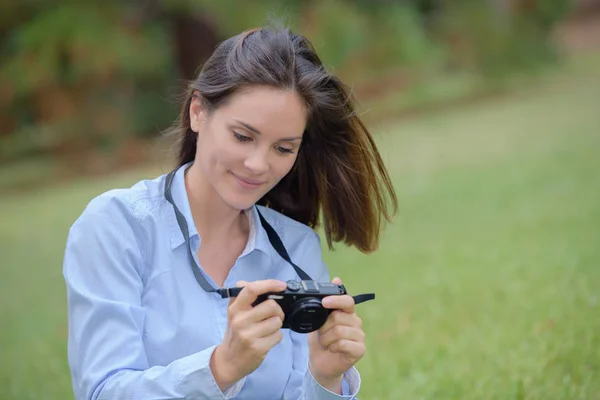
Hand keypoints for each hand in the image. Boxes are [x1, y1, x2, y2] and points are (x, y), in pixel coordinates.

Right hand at [210, 279, 286, 390]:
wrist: (228, 360)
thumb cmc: (235, 333)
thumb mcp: (234, 313)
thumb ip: (245, 297)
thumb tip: (263, 284)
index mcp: (235, 308)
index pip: (251, 289)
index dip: (269, 284)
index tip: (282, 285)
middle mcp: (240, 320)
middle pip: (271, 306)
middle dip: (278, 310)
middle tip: (273, 316)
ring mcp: (248, 334)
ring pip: (277, 321)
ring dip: (277, 325)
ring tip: (267, 329)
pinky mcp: (257, 347)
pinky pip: (278, 335)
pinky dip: (276, 336)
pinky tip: (267, 339)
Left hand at [308, 277, 365, 393]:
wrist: (320, 363)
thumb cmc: (321, 340)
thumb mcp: (318, 319)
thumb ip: (326, 301)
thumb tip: (337, 278)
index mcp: (347, 312)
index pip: (347, 301)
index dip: (336, 300)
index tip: (323, 302)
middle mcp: (355, 322)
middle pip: (339, 317)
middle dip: (324, 327)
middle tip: (321, 334)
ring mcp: (360, 336)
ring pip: (339, 331)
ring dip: (326, 338)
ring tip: (326, 343)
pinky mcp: (360, 349)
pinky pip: (344, 343)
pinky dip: (333, 347)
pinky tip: (333, 349)